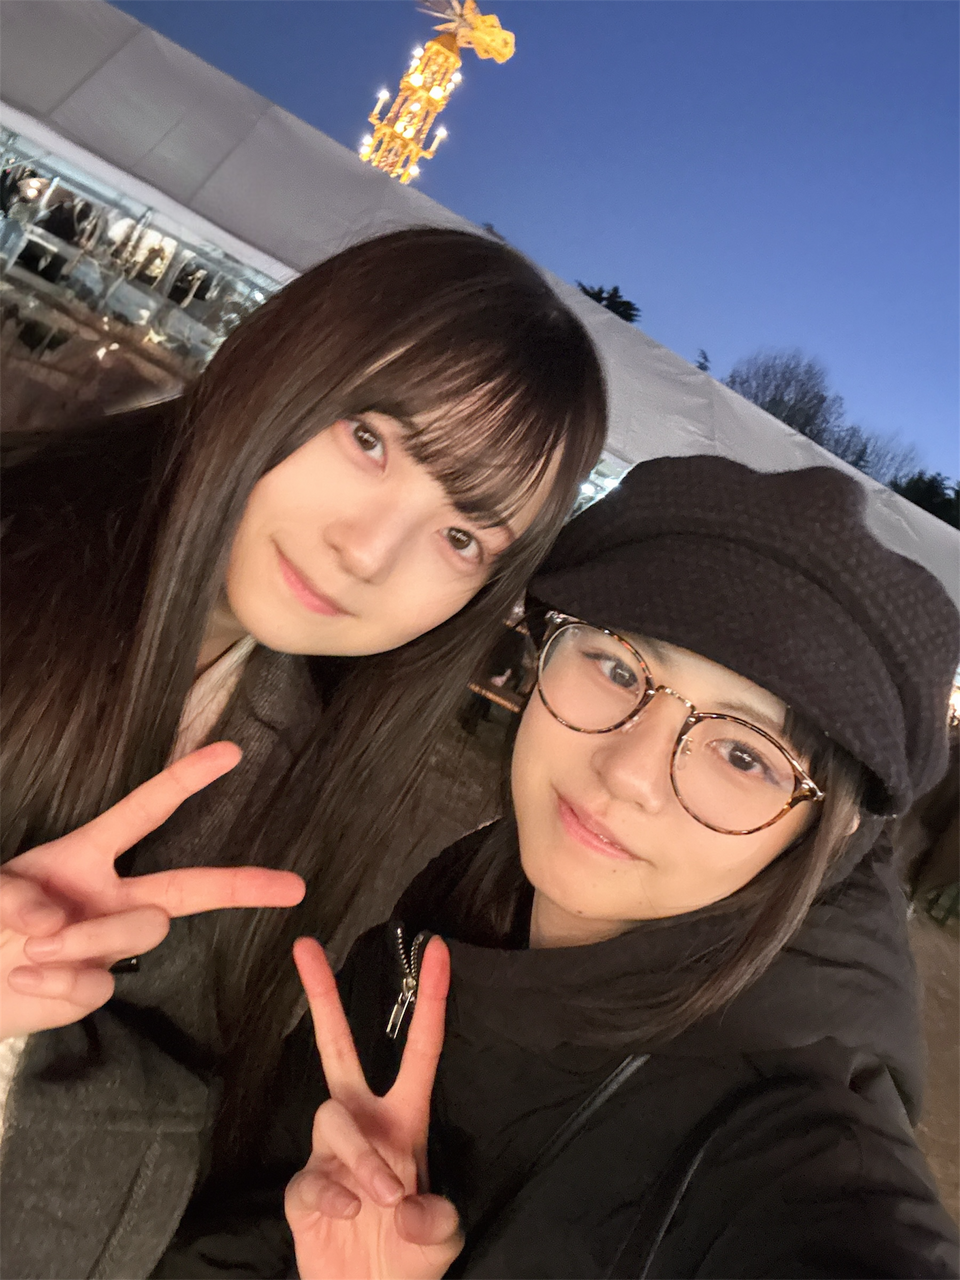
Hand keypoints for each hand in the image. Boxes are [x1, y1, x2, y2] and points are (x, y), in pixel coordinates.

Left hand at [0, 742, 304, 1037]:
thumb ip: (13, 897)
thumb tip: (55, 920)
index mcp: (85, 856)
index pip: (145, 811)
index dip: (187, 779)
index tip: (230, 753)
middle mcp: (109, 896)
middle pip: (191, 887)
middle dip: (246, 884)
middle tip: (294, 886)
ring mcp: (106, 945)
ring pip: (144, 932)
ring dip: (90, 940)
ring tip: (34, 952)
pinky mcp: (95, 988)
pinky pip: (100, 987)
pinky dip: (58, 984)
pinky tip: (26, 981)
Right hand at [287, 935, 461, 1279]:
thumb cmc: (409, 1260)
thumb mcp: (441, 1238)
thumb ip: (435, 1219)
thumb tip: (405, 1200)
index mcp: (405, 1120)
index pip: (420, 1049)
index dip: (430, 998)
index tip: (436, 948)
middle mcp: (363, 1124)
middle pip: (337, 1048)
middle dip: (322, 997)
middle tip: (306, 946)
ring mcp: (329, 1154)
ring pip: (333, 1118)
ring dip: (361, 1157)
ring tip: (383, 1197)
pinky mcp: (302, 1190)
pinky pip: (310, 1176)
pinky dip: (333, 1195)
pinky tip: (350, 1215)